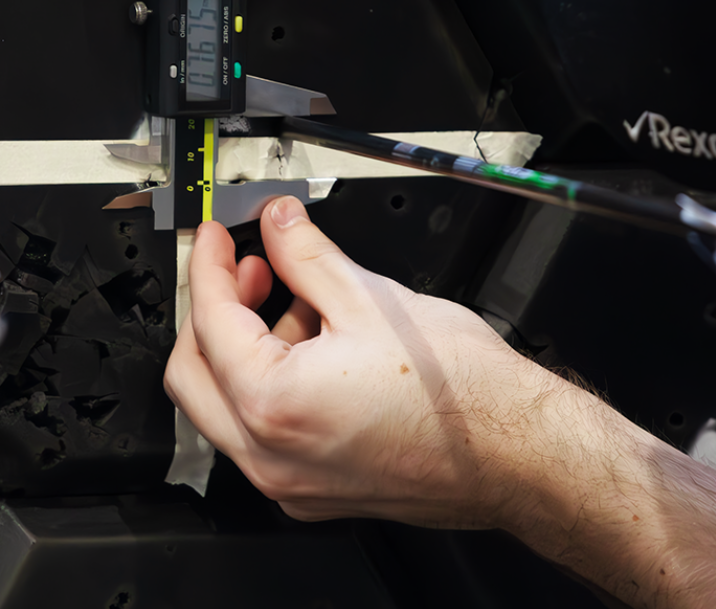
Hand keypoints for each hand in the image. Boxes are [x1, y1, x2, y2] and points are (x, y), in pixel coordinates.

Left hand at [164, 198, 552, 525]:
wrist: (520, 454)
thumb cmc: (464, 397)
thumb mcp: (370, 298)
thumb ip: (305, 254)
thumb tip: (278, 224)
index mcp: (274, 407)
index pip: (210, 322)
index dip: (209, 264)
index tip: (218, 236)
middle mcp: (272, 459)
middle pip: (195, 373)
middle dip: (215, 311)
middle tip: (247, 268)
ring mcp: (293, 484)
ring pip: (228, 406)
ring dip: (246, 345)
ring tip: (296, 300)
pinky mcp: (318, 491)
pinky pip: (266, 433)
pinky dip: (272, 384)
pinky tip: (315, 344)